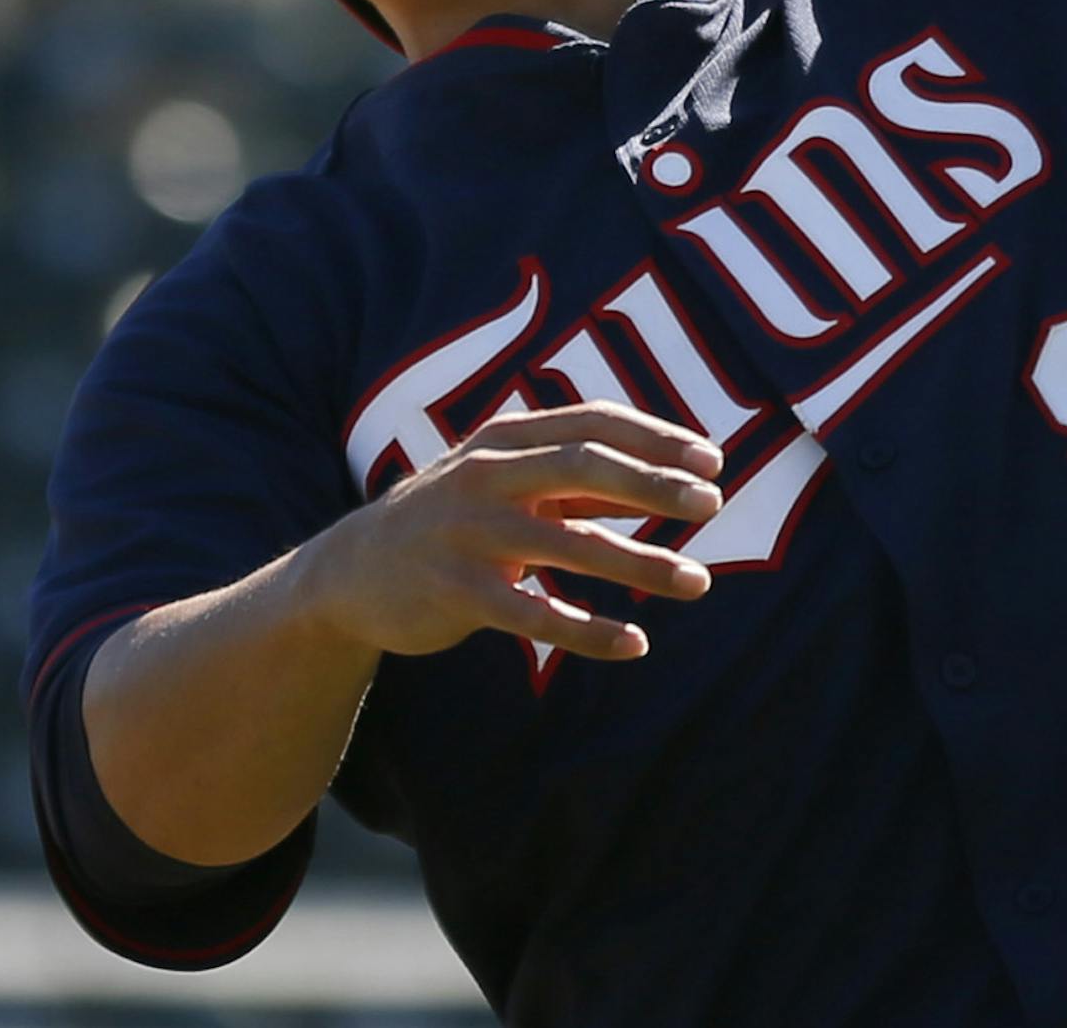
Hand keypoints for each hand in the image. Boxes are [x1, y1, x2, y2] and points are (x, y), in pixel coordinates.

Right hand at [313, 401, 723, 663]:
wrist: (352, 572)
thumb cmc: (452, 518)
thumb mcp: (507, 483)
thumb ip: (577, 480)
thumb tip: (668, 480)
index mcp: (505, 439)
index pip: (592, 422)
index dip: (654, 437)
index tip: (712, 459)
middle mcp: (487, 475)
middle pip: (583, 466)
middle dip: (654, 483)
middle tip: (713, 503)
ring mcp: (470, 533)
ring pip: (570, 545)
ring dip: (641, 563)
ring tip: (697, 582)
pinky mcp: (458, 592)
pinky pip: (535, 615)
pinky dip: (589, 631)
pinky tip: (635, 643)